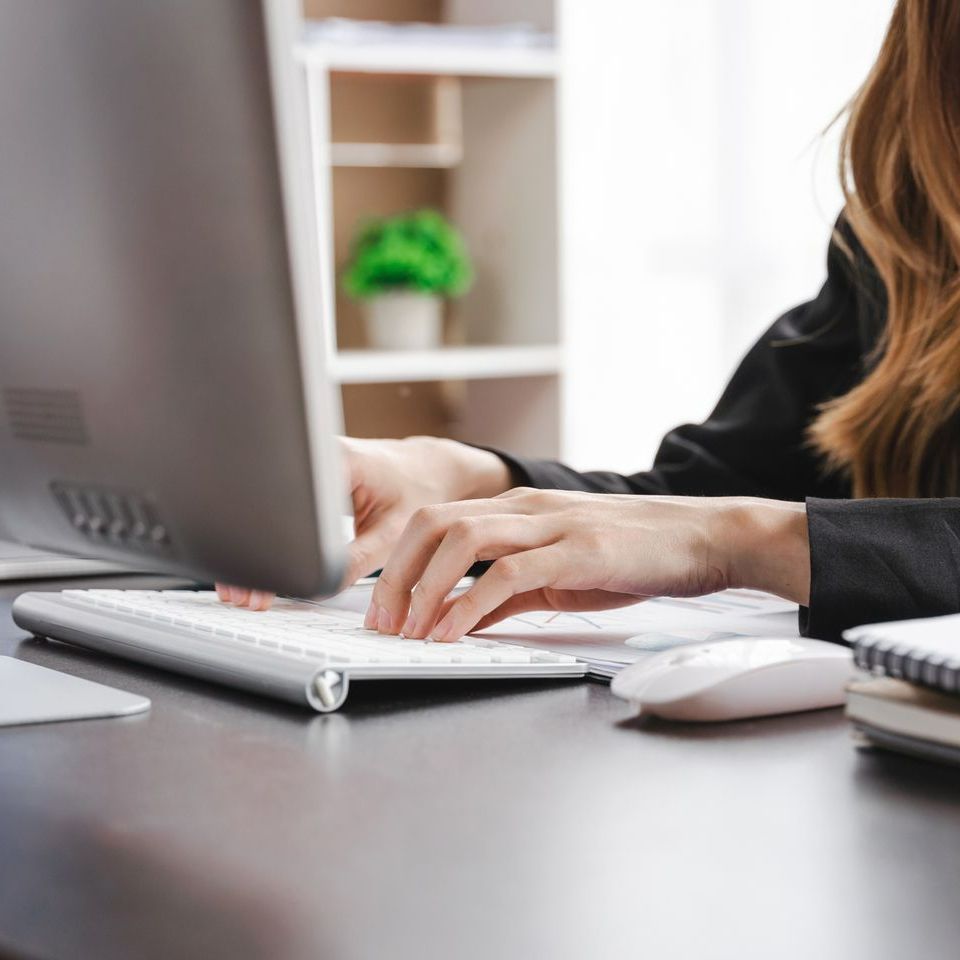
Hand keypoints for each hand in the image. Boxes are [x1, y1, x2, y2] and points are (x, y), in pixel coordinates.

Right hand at [216, 435, 511, 608]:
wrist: (428, 469)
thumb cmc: (417, 491)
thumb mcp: (394, 532)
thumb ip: (355, 561)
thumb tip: (316, 586)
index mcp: (336, 460)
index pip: (284, 504)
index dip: (265, 548)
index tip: (258, 582)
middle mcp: (314, 455)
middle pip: (262, 504)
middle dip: (248, 553)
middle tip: (243, 593)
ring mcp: (304, 464)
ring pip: (262, 506)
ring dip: (251, 548)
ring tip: (244, 587)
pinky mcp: (301, 477)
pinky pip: (272, 508)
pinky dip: (262, 539)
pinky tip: (258, 568)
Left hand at [366, 489, 809, 641]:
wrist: (704, 538)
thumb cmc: (635, 554)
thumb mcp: (560, 573)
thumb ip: (510, 592)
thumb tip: (464, 619)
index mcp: (519, 508)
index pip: (437, 521)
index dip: (400, 563)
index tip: (383, 607)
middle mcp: (526, 507)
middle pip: (434, 524)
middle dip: (397, 574)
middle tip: (382, 621)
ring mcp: (551, 525)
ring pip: (462, 539)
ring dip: (425, 587)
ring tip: (408, 629)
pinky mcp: (577, 551)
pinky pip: (508, 574)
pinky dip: (470, 603)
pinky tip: (452, 632)